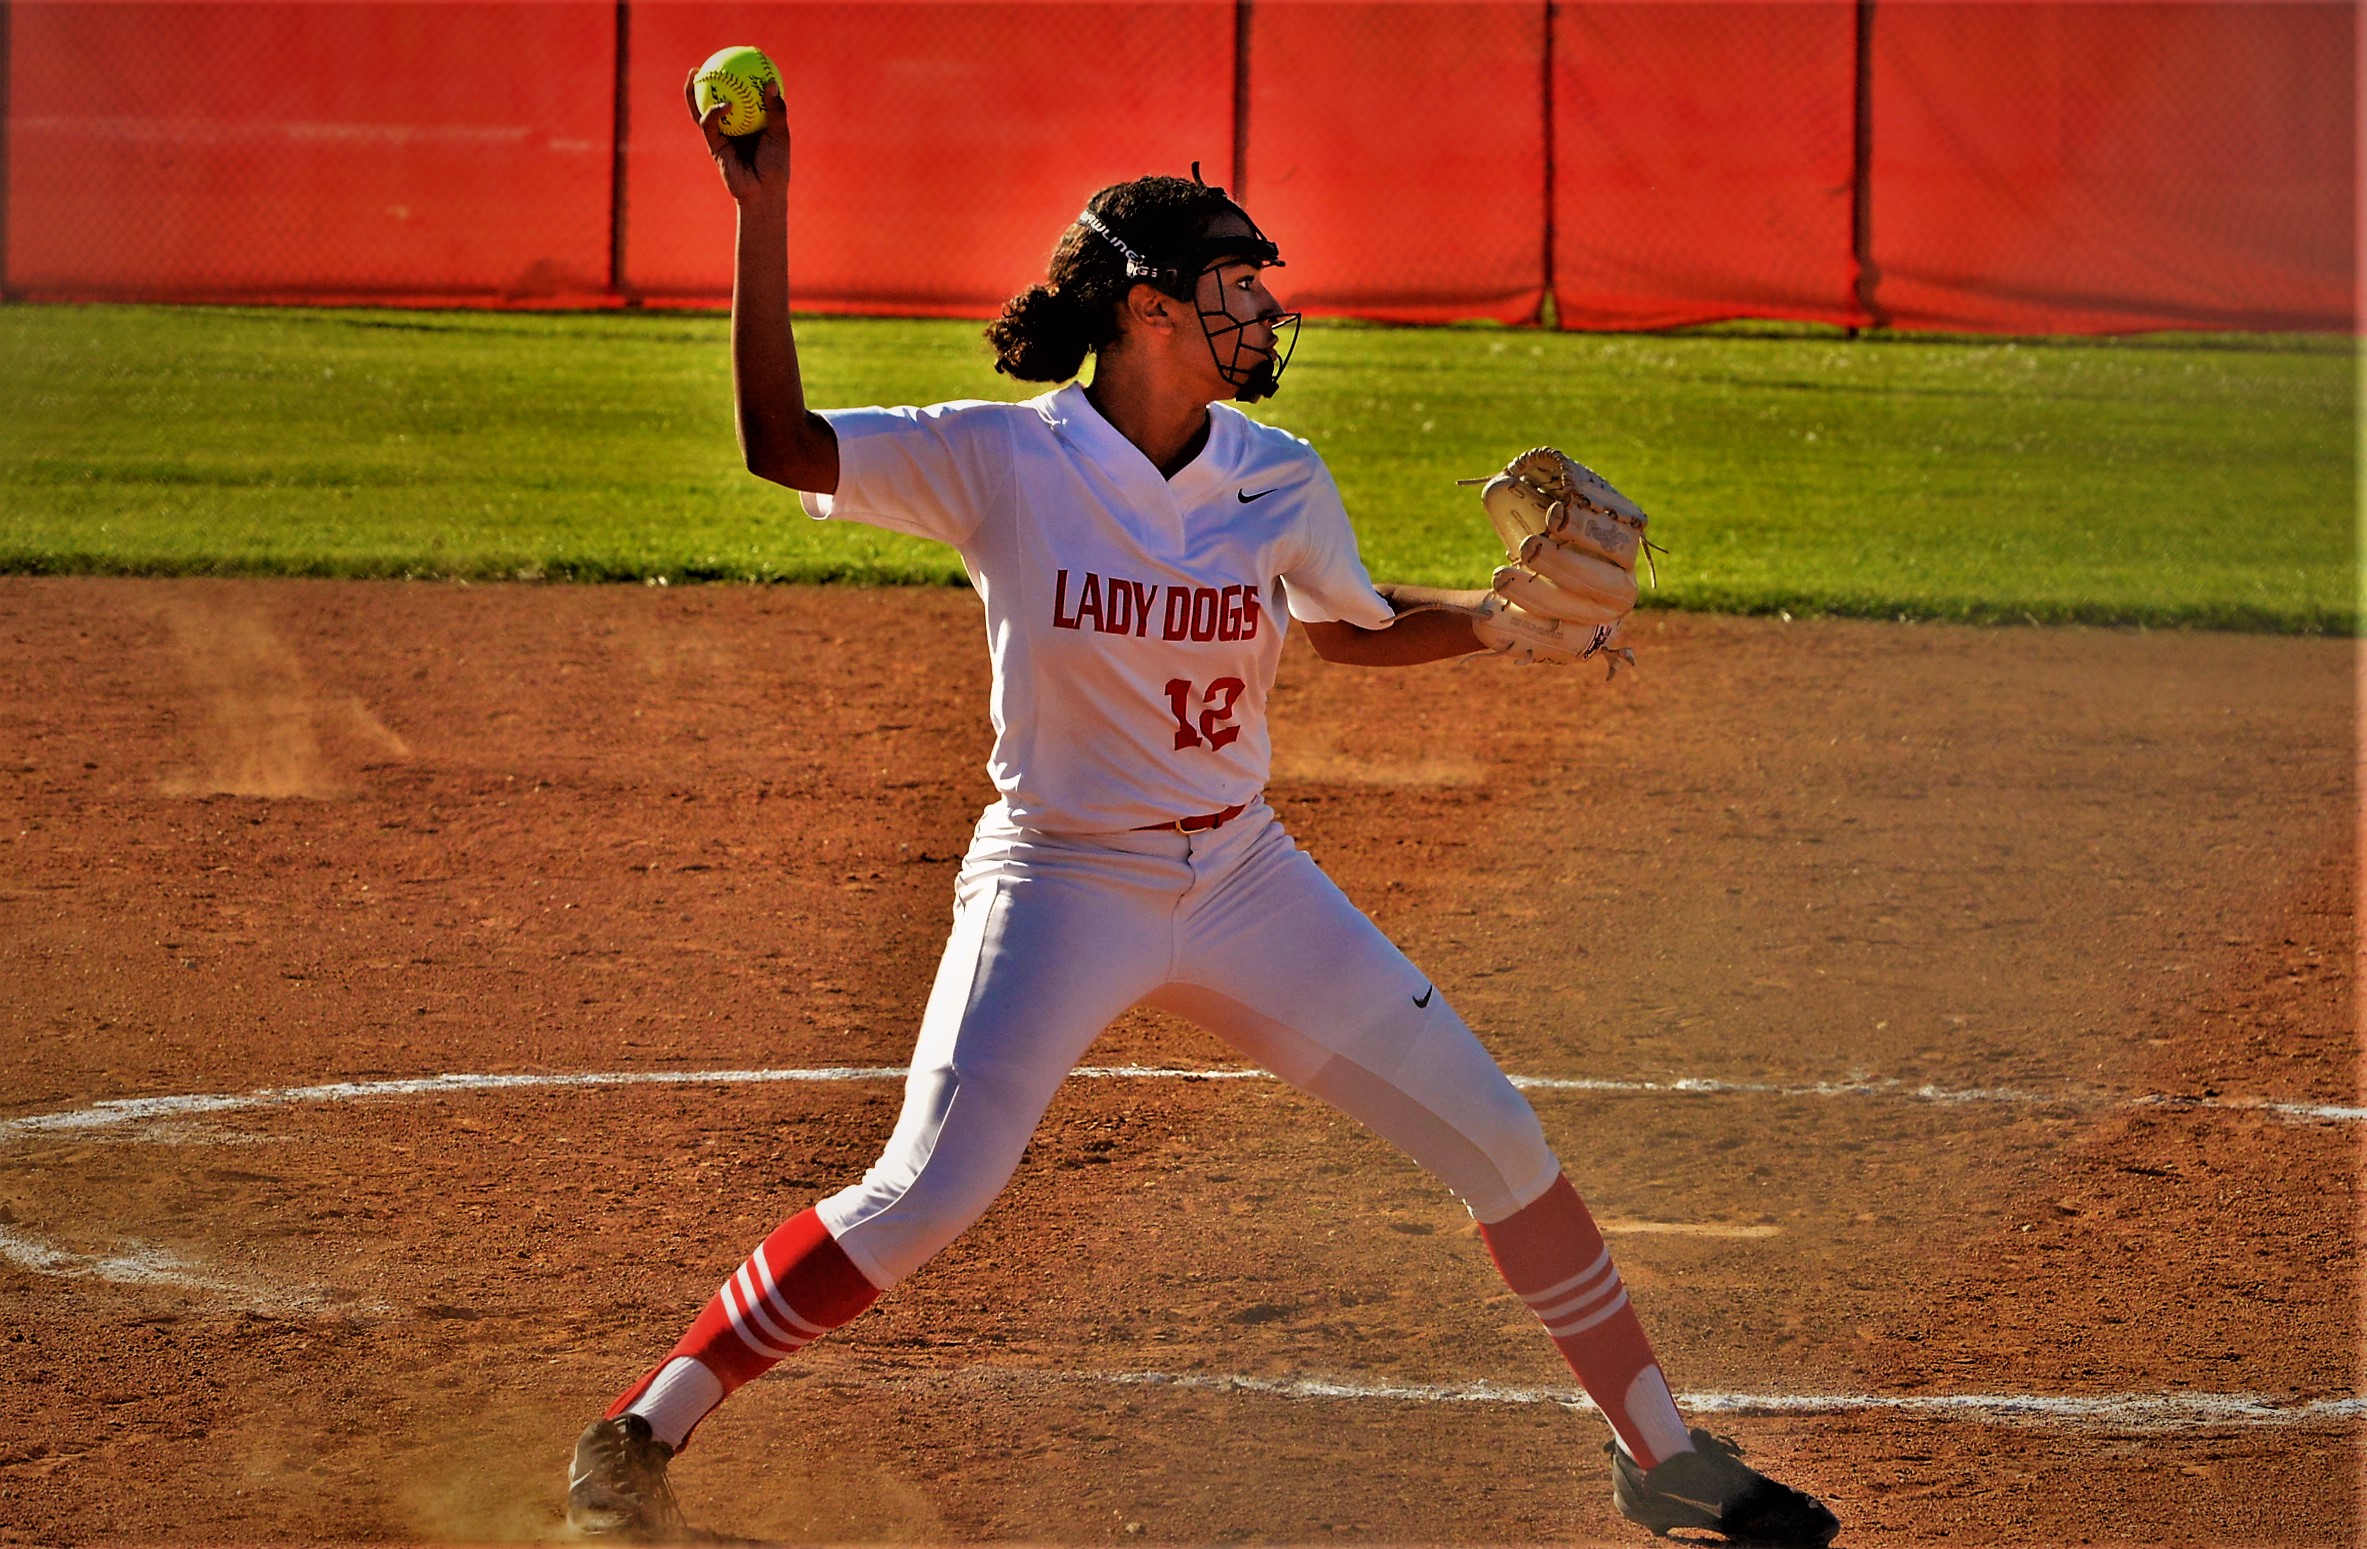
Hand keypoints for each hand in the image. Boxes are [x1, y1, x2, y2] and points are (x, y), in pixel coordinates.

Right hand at [685, 71, 788, 202]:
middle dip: (708, 79)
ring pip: (703, 108)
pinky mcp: (714, 145)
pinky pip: (709, 124)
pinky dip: (715, 112)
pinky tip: (724, 103)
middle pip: (715, 97)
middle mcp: (733, 125)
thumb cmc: (776, 165)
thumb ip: (776, 111)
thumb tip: (771, 84)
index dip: (736, 77)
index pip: (740, 94)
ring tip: (695, 73)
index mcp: (749, 120)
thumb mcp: (780, 135)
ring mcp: (721, 134)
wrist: (763, 192)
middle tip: (710, 60)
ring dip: (695, 91)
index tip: (738, 58)